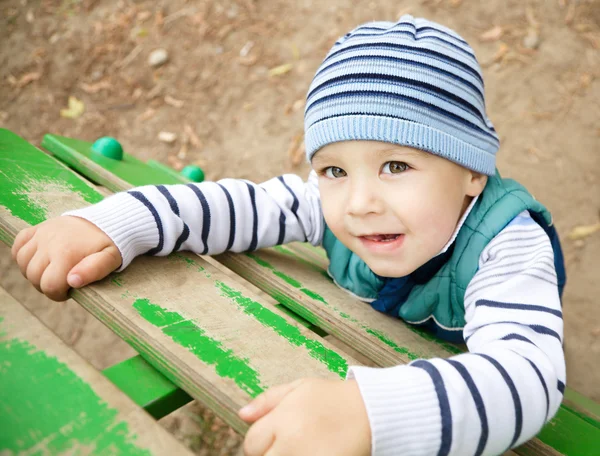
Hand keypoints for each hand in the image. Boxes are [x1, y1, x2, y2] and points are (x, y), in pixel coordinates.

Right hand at [11, 216, 120, 300]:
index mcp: (67, 253)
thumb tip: (72, 281)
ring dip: (34, 272)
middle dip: (47, 285)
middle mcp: (49, 242)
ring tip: (52, 271)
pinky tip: (38, 260)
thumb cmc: (109, 244)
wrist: (106, 220)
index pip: (49, 286)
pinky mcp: (37, 228)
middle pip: (34, 277)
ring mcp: (41, 234)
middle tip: (63, 281)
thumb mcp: (110, 259)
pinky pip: (18, 245)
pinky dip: (23, 256)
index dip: (58, 294)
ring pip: (23, 263)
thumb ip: (93, 271)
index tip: (70, 290)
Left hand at [239, 378, 370, 455]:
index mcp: (283, 419)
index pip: (251, 444)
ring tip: (301, 447)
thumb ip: (268, 400)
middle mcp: (292, 442)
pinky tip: (313, 451)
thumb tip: (242, 414)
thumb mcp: (300, 388)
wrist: (372, 412)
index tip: (275, 438)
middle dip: (271, 453)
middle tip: (290, 444)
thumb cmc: (334, 398)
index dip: (261, 441)